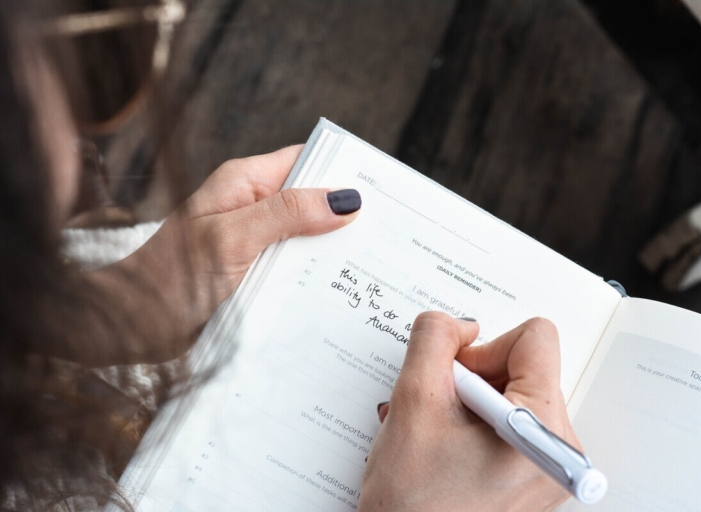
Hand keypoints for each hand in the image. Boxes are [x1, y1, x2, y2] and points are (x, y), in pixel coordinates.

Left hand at [81, 146, 359, 364]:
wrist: (133, 326)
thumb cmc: (172, 277)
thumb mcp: (234, 238)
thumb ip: (287, 214)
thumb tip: (344, 199)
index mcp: (244, 183)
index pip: (305, 161)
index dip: (342, 171)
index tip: (382, 190)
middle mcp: (251, 207)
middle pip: (310, 201)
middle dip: (344, 216)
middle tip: (386, 235)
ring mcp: (252, 241)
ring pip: (305, 237)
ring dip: (330, 250)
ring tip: (370, 267)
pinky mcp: (252, 273)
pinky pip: (292, 266)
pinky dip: (313, 274)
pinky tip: (337, 290)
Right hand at [360, 313, 578, 511]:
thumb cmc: (413, 505)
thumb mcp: (413, 402)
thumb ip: (434, 340)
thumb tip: (458, 325)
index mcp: (544, 431)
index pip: (536, 339)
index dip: (484, 348)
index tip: (455, 378)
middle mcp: (561, 450)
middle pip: (525, 367)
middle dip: (474, 379)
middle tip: (441, 414)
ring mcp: (549, 467)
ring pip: (513, 393)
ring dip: (468, 403)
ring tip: (440, 435)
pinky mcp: (534, 478)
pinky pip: (511, 424)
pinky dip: (475, 424)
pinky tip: (447, 446)